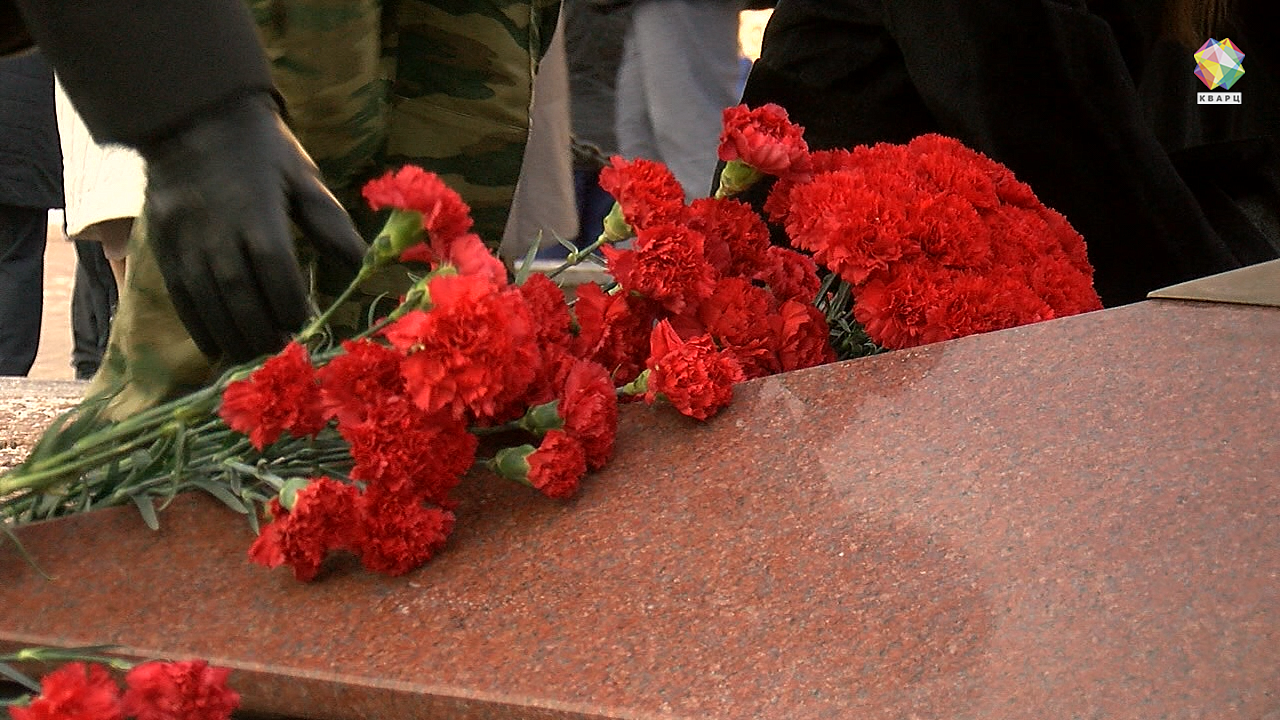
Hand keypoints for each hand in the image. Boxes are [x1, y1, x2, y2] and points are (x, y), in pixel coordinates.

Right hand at [139, 93, 366, 363]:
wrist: (193, 115)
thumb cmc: (261, 149)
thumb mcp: (302, 177)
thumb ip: (329, 223)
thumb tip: (364, 264)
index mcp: (256, 209)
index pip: (274, 267)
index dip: (289, 304)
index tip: (305, 327)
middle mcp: (216, 228)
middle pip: (238, 292)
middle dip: (261, 330)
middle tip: (282, 354)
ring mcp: (185, 239)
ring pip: (207, 300)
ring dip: (232, 337)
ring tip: (255, 357)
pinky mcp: (163, 245)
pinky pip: (179, 295)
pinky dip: (199, 326)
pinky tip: (217, 347)